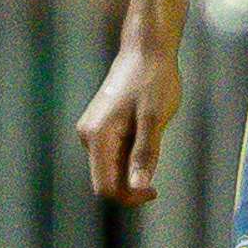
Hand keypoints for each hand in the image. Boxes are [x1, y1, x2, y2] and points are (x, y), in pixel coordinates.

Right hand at [78, 37, 182, 205]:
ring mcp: (93, 131)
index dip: (128, 196)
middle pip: (105, 178)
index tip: (155, 191)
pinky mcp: (101, 126)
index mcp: (98, 138)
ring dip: (131, 168)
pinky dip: (130, 156)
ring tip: (154, 144)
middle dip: (130, 184)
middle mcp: (89, 137)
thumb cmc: (153, 81)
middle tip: (158, 180)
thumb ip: (145, 154)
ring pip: (110, 166)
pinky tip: (147, 139)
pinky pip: (113, 152)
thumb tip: (138, 187)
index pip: (104, 186)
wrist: (145, 51)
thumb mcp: (154, 118)